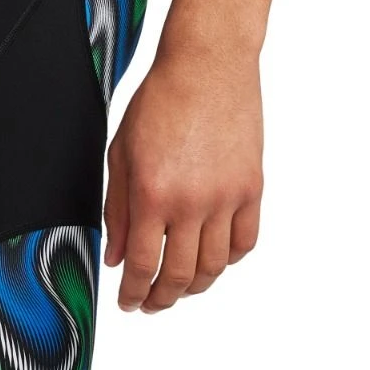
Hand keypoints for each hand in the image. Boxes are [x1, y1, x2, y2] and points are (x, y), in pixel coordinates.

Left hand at [103, 42, 262, 311]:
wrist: (207, 66)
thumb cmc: (160, 101)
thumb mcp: (122, 153)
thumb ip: (117, 209)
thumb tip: (117, 256)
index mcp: (153, 194)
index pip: (143, 265)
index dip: (134, 292)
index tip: (128, 302)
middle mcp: (193, 203)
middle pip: (180, 275)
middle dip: (162, 298)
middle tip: (151, 304)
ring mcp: (227, 197)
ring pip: (216, 266)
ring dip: (195, 285)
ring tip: (179, 287)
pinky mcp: (252, 188)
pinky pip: (246, 241)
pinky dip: (230, 260)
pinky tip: (214, 260)